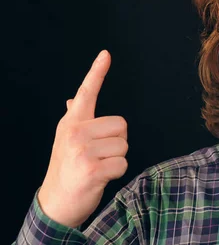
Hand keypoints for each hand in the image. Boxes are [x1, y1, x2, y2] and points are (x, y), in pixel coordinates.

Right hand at [37, 50, 127, 227]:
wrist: (56, 203)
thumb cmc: (66, 169)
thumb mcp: (65, 140)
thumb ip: (74, 118)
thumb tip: (74, 98)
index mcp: (71, 123)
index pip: (86, 93)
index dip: (97, 73)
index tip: (106, 54)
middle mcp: (75, 133)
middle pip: (121, 125)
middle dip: (116, 142)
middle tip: (98, 156)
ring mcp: (82, 151)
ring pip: (124, 145)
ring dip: (117, 159)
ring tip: (98, 167)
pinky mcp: (91, 170)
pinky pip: (122, 164)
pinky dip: (117, 173)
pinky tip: (100, 178)